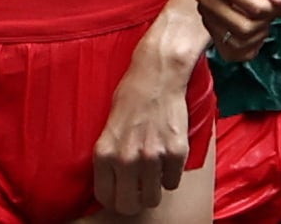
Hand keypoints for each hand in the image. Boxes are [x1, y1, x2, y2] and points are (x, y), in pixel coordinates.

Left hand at [91, 29, 194, 215]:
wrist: (157, 75)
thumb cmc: (130, 96)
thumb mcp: (108, 128)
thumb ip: (109, 157)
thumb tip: (113, 185)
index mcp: (104, 153)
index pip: (106, 197)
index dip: (114, 198)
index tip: (121, 193)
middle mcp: (126, 159)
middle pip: (129, 205)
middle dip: (134, 200)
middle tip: (139, 188)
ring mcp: (152, 157)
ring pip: (153, 198)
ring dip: (154, 189)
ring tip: (154, 172)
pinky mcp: (175, 153)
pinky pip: (173, 182)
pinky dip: (171, 175)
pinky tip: (167, 157)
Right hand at [195, 0, 280, 62]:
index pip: (254, 9)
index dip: (278, 9)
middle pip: (243, 29)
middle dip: (268, 22)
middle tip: (280, 8)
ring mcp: (204, 12)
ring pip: (234, 42)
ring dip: (257, 36)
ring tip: (267, 17)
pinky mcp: (207, 21)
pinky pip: (226, 48)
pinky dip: (245, 46)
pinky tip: (257, 31)